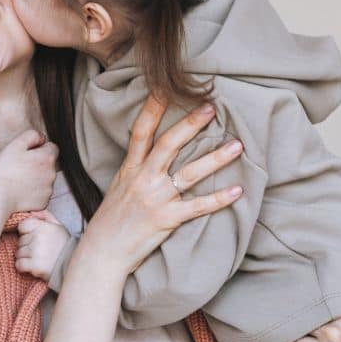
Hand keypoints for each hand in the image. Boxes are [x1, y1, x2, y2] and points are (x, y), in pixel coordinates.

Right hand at [0, 129, 58, 216]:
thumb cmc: (5, 170)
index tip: (27, 153)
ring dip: (36, 177)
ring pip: (45, 179)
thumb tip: (41, 138)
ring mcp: (49, 190)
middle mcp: (53, 174)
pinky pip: (41, 193)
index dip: (39, 148)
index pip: (52, 147)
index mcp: (48, 158)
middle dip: (38, 163)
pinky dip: (34, 192)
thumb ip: (32, 135)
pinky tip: (21, 191)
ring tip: (19, 179)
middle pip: (49, 164)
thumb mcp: (16, 144)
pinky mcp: (43, 202)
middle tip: (20, 166)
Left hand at [15, 211, 70, 279]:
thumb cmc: (64, 246)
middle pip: (20, 241)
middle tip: (38, 250)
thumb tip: (32, 212)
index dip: (26, 233)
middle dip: (26, 246)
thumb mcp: (59, 227)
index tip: (33, 238)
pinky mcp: (35, 266)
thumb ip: (46, 216)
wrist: (72, 266)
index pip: (22, 226)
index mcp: (44, 226)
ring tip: (37, 258)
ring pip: (18, 253)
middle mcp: (38, 237)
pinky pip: (19, 264)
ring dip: (25, 257)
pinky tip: (33, 266)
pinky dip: (23, 267)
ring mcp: (36, 252)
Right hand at [75, 97, 243, 277]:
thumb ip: (135, 171)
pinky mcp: (166, 219)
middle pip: (169, 144)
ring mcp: (155, 199)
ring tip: (237, 146)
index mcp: (130, 169)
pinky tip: (238, 190)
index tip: (166, 88)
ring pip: (190, 173)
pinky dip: (219, 199)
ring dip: (216, 158)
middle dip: (190, 124)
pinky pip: (197, 206)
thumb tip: (150, 156)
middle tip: (211, 107)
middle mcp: (143, 179)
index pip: (141, 132)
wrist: (102, 253)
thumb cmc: (110, 223)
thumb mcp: (118, 189)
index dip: (153, 108)